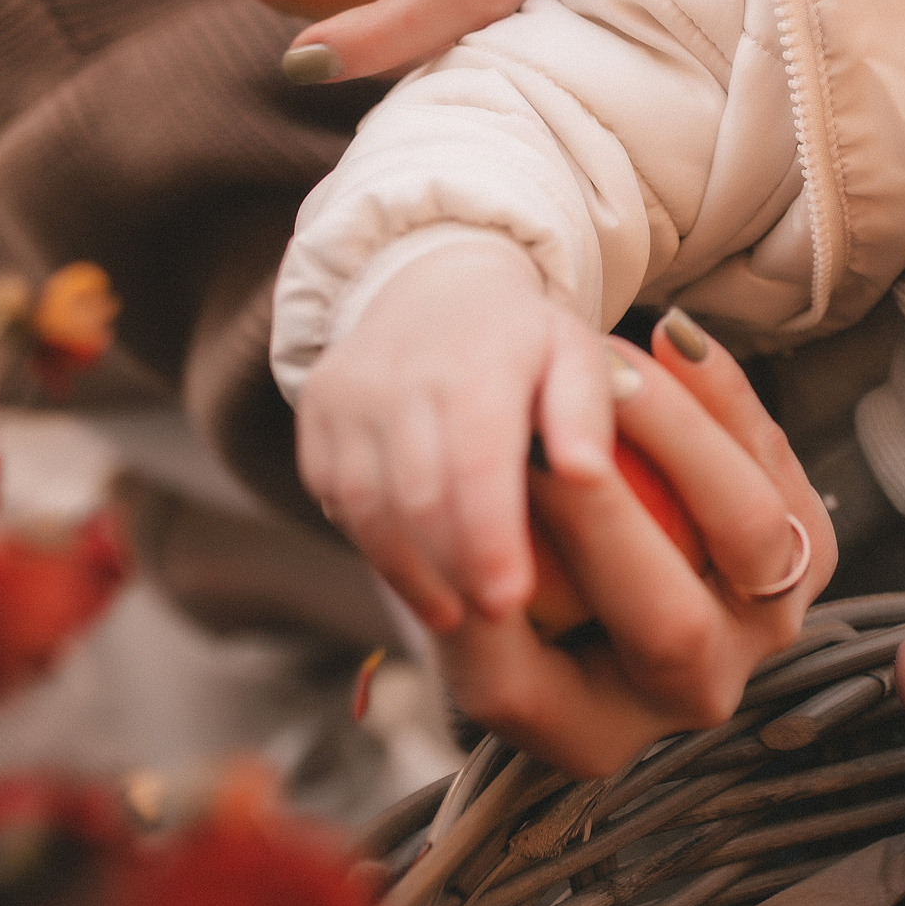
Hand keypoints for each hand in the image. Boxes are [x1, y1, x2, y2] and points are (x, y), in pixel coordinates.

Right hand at [294, 237, 621, 632]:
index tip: (511, 602)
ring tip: (452, 614)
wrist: (436, 286)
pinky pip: (335, 494)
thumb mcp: (577, 354)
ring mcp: (348, 391)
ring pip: (366, 503)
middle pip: (416, 493)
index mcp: (478, 357)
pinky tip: (413, 573)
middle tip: (490, 619)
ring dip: (406, 570)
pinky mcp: (316, 412)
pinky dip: (372, 541)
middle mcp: (401, 370)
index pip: (475, 461)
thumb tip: (588, 474)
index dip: (488, 538)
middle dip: (452, 566)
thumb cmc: (527, 340)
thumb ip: (588, 411)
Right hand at [440, 312, 835, 777]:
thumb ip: (470, 610)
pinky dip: (725, 398)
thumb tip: (471, 590)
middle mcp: (698, 692)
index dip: (512, 618)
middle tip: (536, 438)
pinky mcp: (803, 543)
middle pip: (674, 625)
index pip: (537, 684)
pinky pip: (774, 463)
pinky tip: (673, 337)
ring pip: (754, 528)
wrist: (570, 548)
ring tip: (610, 364)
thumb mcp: (463, 609)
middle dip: (601, 517)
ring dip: (679, 437)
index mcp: (590, 730)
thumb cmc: (493, 574)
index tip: (481, 499)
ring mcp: (768, 623)